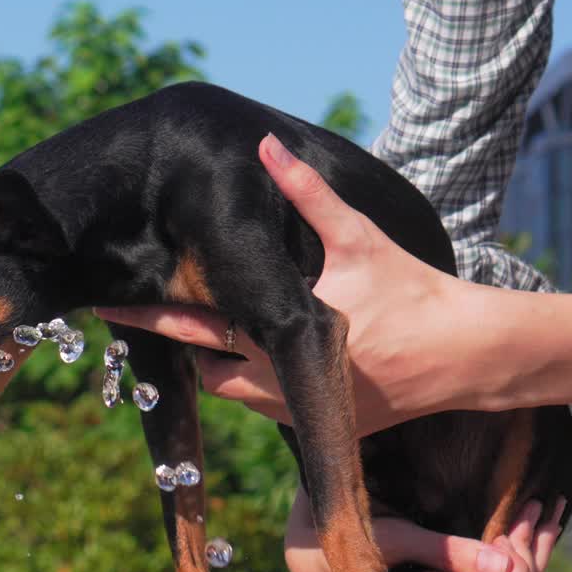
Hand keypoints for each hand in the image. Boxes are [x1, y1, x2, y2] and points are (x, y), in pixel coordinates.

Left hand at [95, 133, 472, 436]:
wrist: (464, 355)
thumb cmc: (410, 291)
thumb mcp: (357, 237)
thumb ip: (307, 193)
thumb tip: (268, 145)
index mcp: (276, 333)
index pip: (192, 325)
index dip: (148, 312)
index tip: (106, 300)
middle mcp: (276, 382)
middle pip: (202, 365)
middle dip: (185, 340)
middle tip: (163, 311)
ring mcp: (295, 409)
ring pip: (229, 390)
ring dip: (221, 362)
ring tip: (219, 327)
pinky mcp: (316, 425)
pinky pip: (264, 405)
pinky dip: (254, 381)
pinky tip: (260, 352)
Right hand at [285, 490, 565, 571]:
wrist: (322, 564)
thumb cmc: (348, 548)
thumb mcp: (391, 540)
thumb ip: (443, 551)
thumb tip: (501, 562)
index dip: (511, 570)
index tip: (508, 529)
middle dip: (523, 559)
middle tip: (529, 512)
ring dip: (524, 559)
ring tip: (530, 514)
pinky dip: (516, 566)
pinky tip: (519, 532)